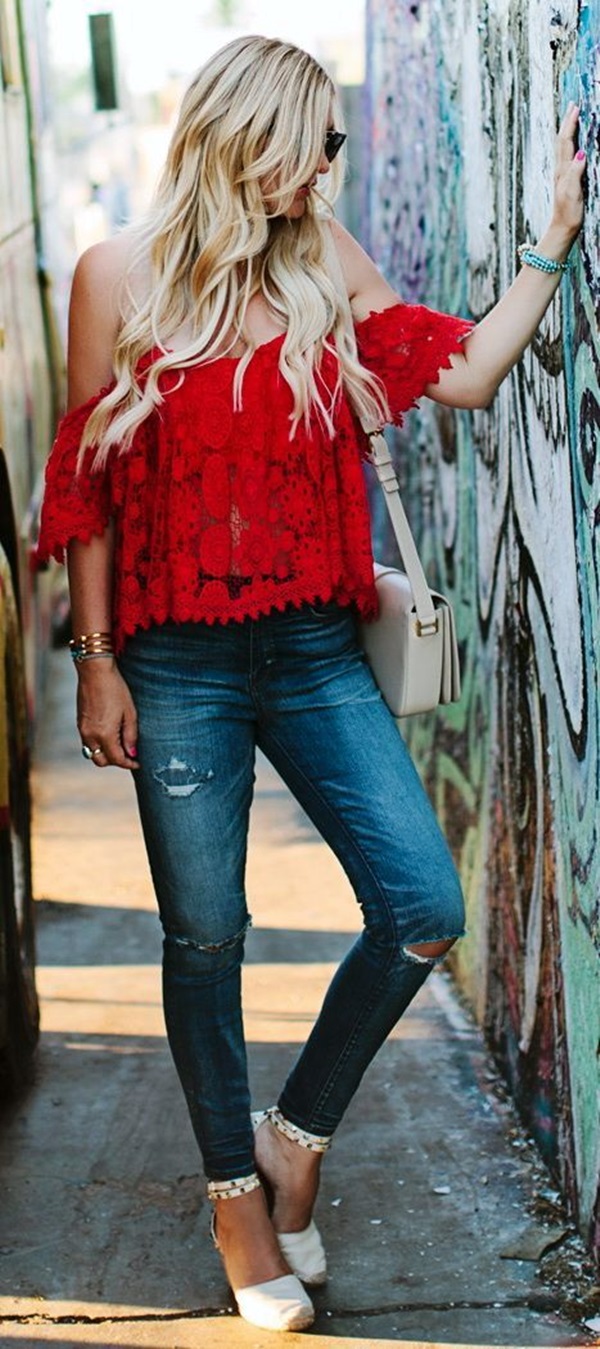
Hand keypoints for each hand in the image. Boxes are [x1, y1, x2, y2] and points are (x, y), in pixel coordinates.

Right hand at [77, 660, 138, 769]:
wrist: (95, 672)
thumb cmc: (115, 689)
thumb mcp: (130, 713)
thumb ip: (131, 736)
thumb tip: (131, 753)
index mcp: (104, 734)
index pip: (116, 759)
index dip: (129, 763)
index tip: (138, 763)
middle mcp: (90, 735)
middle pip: (101, 761)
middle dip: (115, 762)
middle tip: (129, 756)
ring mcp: (83, 730)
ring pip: (92, 753)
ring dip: (106, 754)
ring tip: (120, 746)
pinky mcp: (80, 723)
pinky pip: (88, 743)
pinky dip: (98, 745)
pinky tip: (110, 736)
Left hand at [550, 103, 585, 243]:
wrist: (561, 230)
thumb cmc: (568, 214)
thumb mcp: (573, 194)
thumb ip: (575, 174)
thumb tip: (580, 153)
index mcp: (563, 170)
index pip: (566, 142)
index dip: (571, 124)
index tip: (576, 107)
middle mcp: (561, 170)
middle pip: (562, 140)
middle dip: (568, 122)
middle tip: (573, 104)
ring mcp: (562, 175)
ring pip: (563, 147)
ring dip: (568, 130)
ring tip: (572, 117)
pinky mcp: (566, 180)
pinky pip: (567, 155)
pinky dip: (570, 143)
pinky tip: (573, 142)